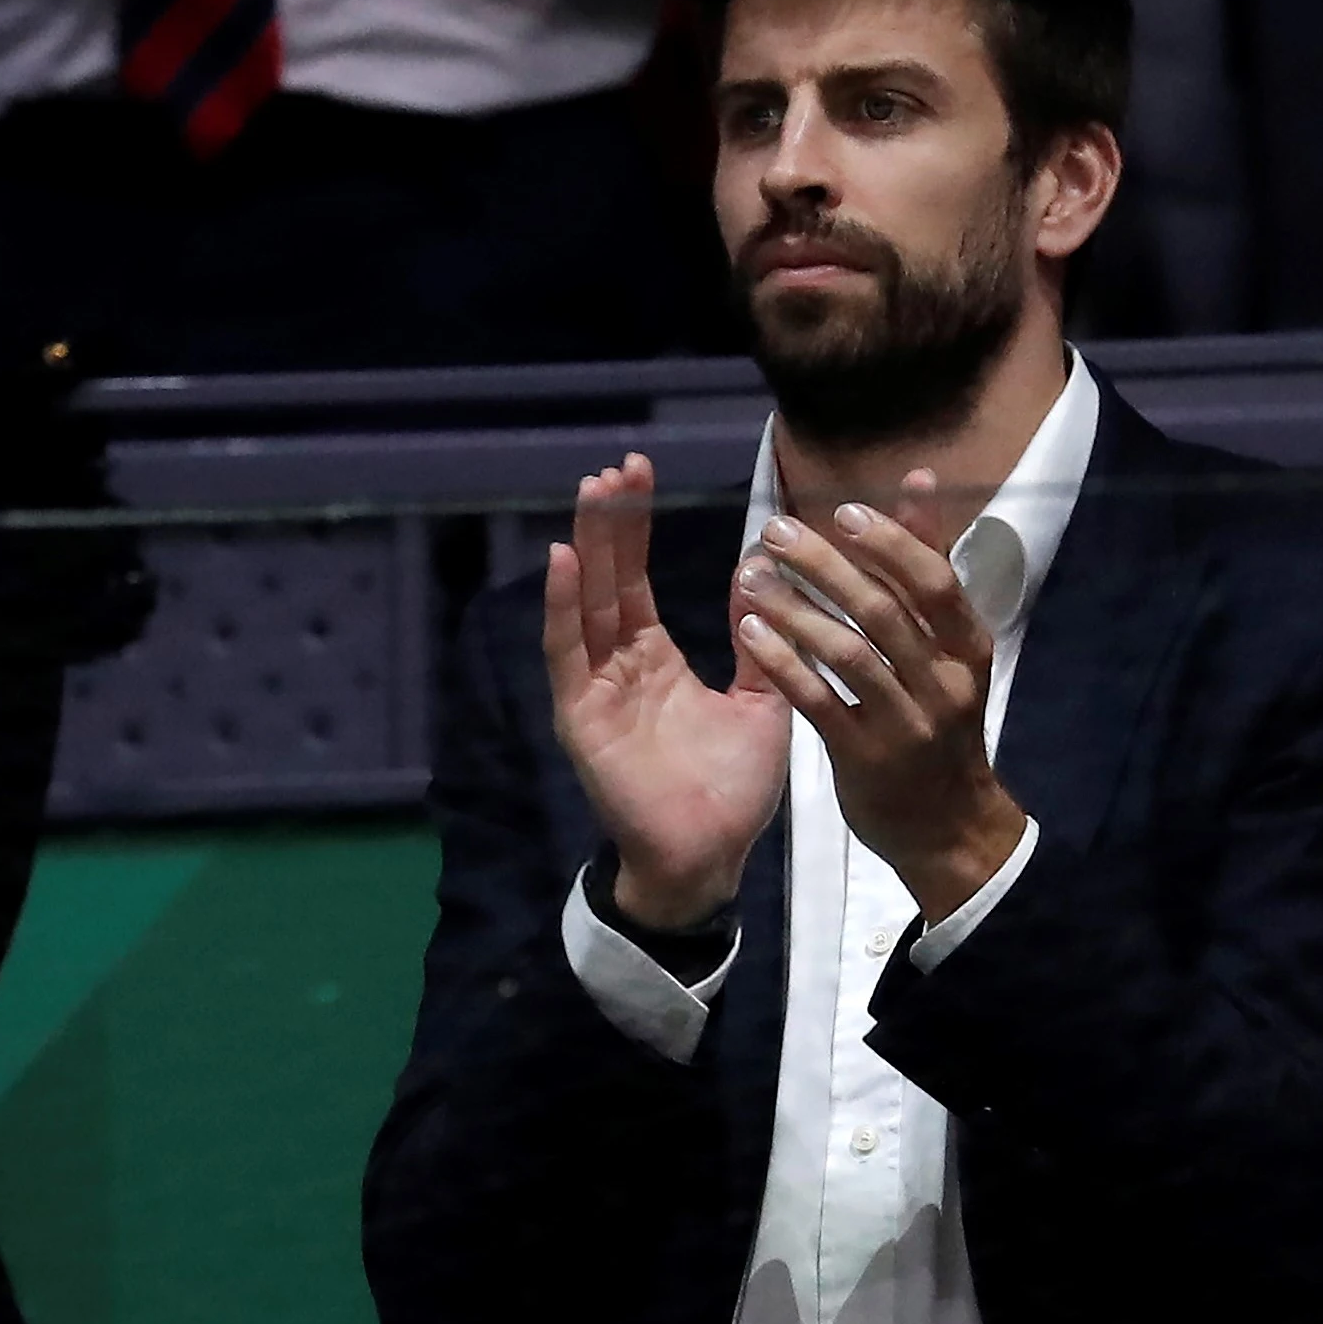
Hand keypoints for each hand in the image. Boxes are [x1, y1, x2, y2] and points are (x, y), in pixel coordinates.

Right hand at [545, 455, 789, 927]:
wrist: (709, 857)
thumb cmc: (731, 790)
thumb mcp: (760, 702)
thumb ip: (759, 641)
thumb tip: (761, 572)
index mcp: (653, 659)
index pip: (635, 579)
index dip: (635, 526)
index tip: (641, 470)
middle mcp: (616, 666)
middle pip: (607, 579)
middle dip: (610, 522)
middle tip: (617, 466)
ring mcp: (594, 689)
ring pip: (585, 604)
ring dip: (587, 547)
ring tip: (592, 492)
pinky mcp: (581, 717)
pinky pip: (567, 654)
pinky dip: (562, 607)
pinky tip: (563, 561)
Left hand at [730, 475, 1030, 918]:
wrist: (948, 829)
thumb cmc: (940, 725)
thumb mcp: (949, 650)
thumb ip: (927, 568)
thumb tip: (920, 482)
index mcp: (968, 649)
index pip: (934, 583)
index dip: (890, 543)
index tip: (843, 511)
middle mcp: (943, 684)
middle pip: (882, 612)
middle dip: (825, 566)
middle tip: (775, 534)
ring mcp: (905, 725)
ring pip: (848, 653)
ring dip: (795, 609)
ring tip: (752, 578)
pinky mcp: (864, 759)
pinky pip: (819, 701)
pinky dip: (784, 663)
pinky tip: (751, 632)